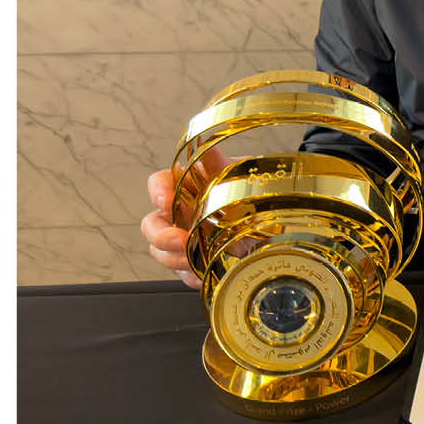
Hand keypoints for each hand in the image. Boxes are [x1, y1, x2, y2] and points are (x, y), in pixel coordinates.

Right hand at [141, 146, 235, 289]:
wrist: (273, 218)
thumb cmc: (249, 191)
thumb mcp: (238, 174)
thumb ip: (218, 164)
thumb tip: (207, 148)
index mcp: (186, 186)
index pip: (159, 183)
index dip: (157, 191)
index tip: (165, 200)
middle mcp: (180, 213)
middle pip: (151, 224)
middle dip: (161, 235)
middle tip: (180, 240)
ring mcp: (184, 239)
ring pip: (161, 252)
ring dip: (174, 259)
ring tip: (195, 260)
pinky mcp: (195, 261)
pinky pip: (182, 274)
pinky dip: (191, 276)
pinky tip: (203, 274)